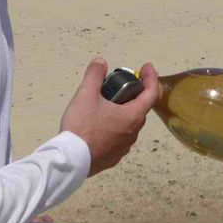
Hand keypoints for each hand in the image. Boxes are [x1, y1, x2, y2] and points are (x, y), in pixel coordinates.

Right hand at [60, 59, 158, 176]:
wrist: (71, 161)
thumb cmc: (82, 126)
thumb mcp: (86, 95)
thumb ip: (94, 75)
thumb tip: (101, 62)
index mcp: (132, 116)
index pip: (151, 94)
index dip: (151, 78)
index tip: (146, 67)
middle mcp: (133, 133)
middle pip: (140, 110)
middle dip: (135, 95)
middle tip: (123, 85)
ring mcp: (124, 148)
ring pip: (130, 126)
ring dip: (124, 113)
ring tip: (109, 106)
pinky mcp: (113, 158)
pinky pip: (119, 139)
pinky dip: (116, 128)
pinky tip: (102, 126)